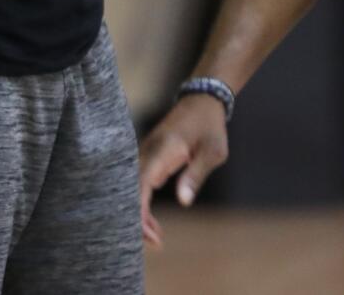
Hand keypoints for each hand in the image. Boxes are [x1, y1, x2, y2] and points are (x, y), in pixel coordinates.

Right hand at [137, 92, 229, 248]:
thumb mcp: (212, 151)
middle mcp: (147, 152)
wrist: (202, 101)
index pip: (141, 183)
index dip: (139, 210)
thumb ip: (195, 175)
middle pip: (130, 189)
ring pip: (133, 188)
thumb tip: (183, 202)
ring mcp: (146, 154)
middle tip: (155, 242)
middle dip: (137, 218)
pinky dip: (143, 204)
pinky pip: (140, 184)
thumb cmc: (209, 126)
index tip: (148, 232)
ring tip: (156, 239)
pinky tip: (153, 223)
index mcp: (161, 150)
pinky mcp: (149, 159)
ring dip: (140, 213)